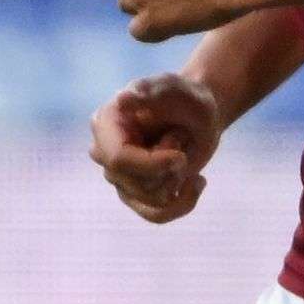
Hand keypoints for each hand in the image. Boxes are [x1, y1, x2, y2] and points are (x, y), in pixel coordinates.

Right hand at [87, 72, 227, 223]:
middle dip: (170, 168)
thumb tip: (122, 100)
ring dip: (179, 178)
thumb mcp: (174, 89)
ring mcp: (117, 176)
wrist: (199, 115)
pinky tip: (198, 182)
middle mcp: (104, 152)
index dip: (152, 165)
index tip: (180, 157)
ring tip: (182, 152)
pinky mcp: (134, 194)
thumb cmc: (186, 98)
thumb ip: (150, 91)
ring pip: (151, 200)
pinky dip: (183, 203)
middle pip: (136, 184)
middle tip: (180, 139)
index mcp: (105, 123)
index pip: (118, 160)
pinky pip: (157, 215)